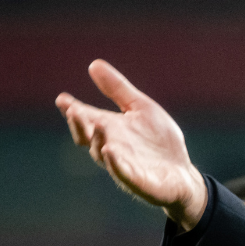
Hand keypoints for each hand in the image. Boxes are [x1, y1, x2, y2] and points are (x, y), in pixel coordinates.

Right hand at [56, 61, 208, 228]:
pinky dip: (115, 163)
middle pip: (88, 137)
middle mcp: (111, 146)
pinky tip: (110, 152)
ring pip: (102, 154)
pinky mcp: (137, 181)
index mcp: (110, 128)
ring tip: (97, 126)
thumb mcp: (140, 107)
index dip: (72, 109)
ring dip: (98, 140)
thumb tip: (93, 64)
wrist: (181, 174)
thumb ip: (118, 89)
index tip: (62, 99)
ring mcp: (122, 165)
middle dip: (79, 125)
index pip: (86, 117)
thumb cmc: (159, 142)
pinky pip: (122, 173)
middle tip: (73, 112)